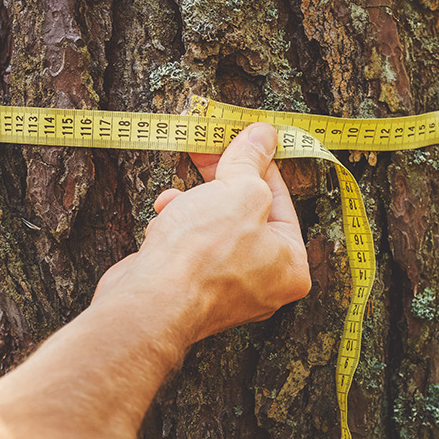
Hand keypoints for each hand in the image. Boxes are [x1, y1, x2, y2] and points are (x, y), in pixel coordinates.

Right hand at [93, 123, 310, 350]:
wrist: (147, 303)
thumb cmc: (203, 253)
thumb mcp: (240, 190)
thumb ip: (252, 161)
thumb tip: (263, 135)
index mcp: (291, 265)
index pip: (280, 200)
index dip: (259, 162)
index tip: (244, 136)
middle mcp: (264, 282)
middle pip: (247, 212)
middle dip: (222, 181)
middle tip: (206, 149)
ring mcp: (226, 289)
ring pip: (215, 226)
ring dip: (195, 203)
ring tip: (177, 198)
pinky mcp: (191, 290)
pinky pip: (192, 246)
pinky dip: (178, 227)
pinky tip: (164, 218)